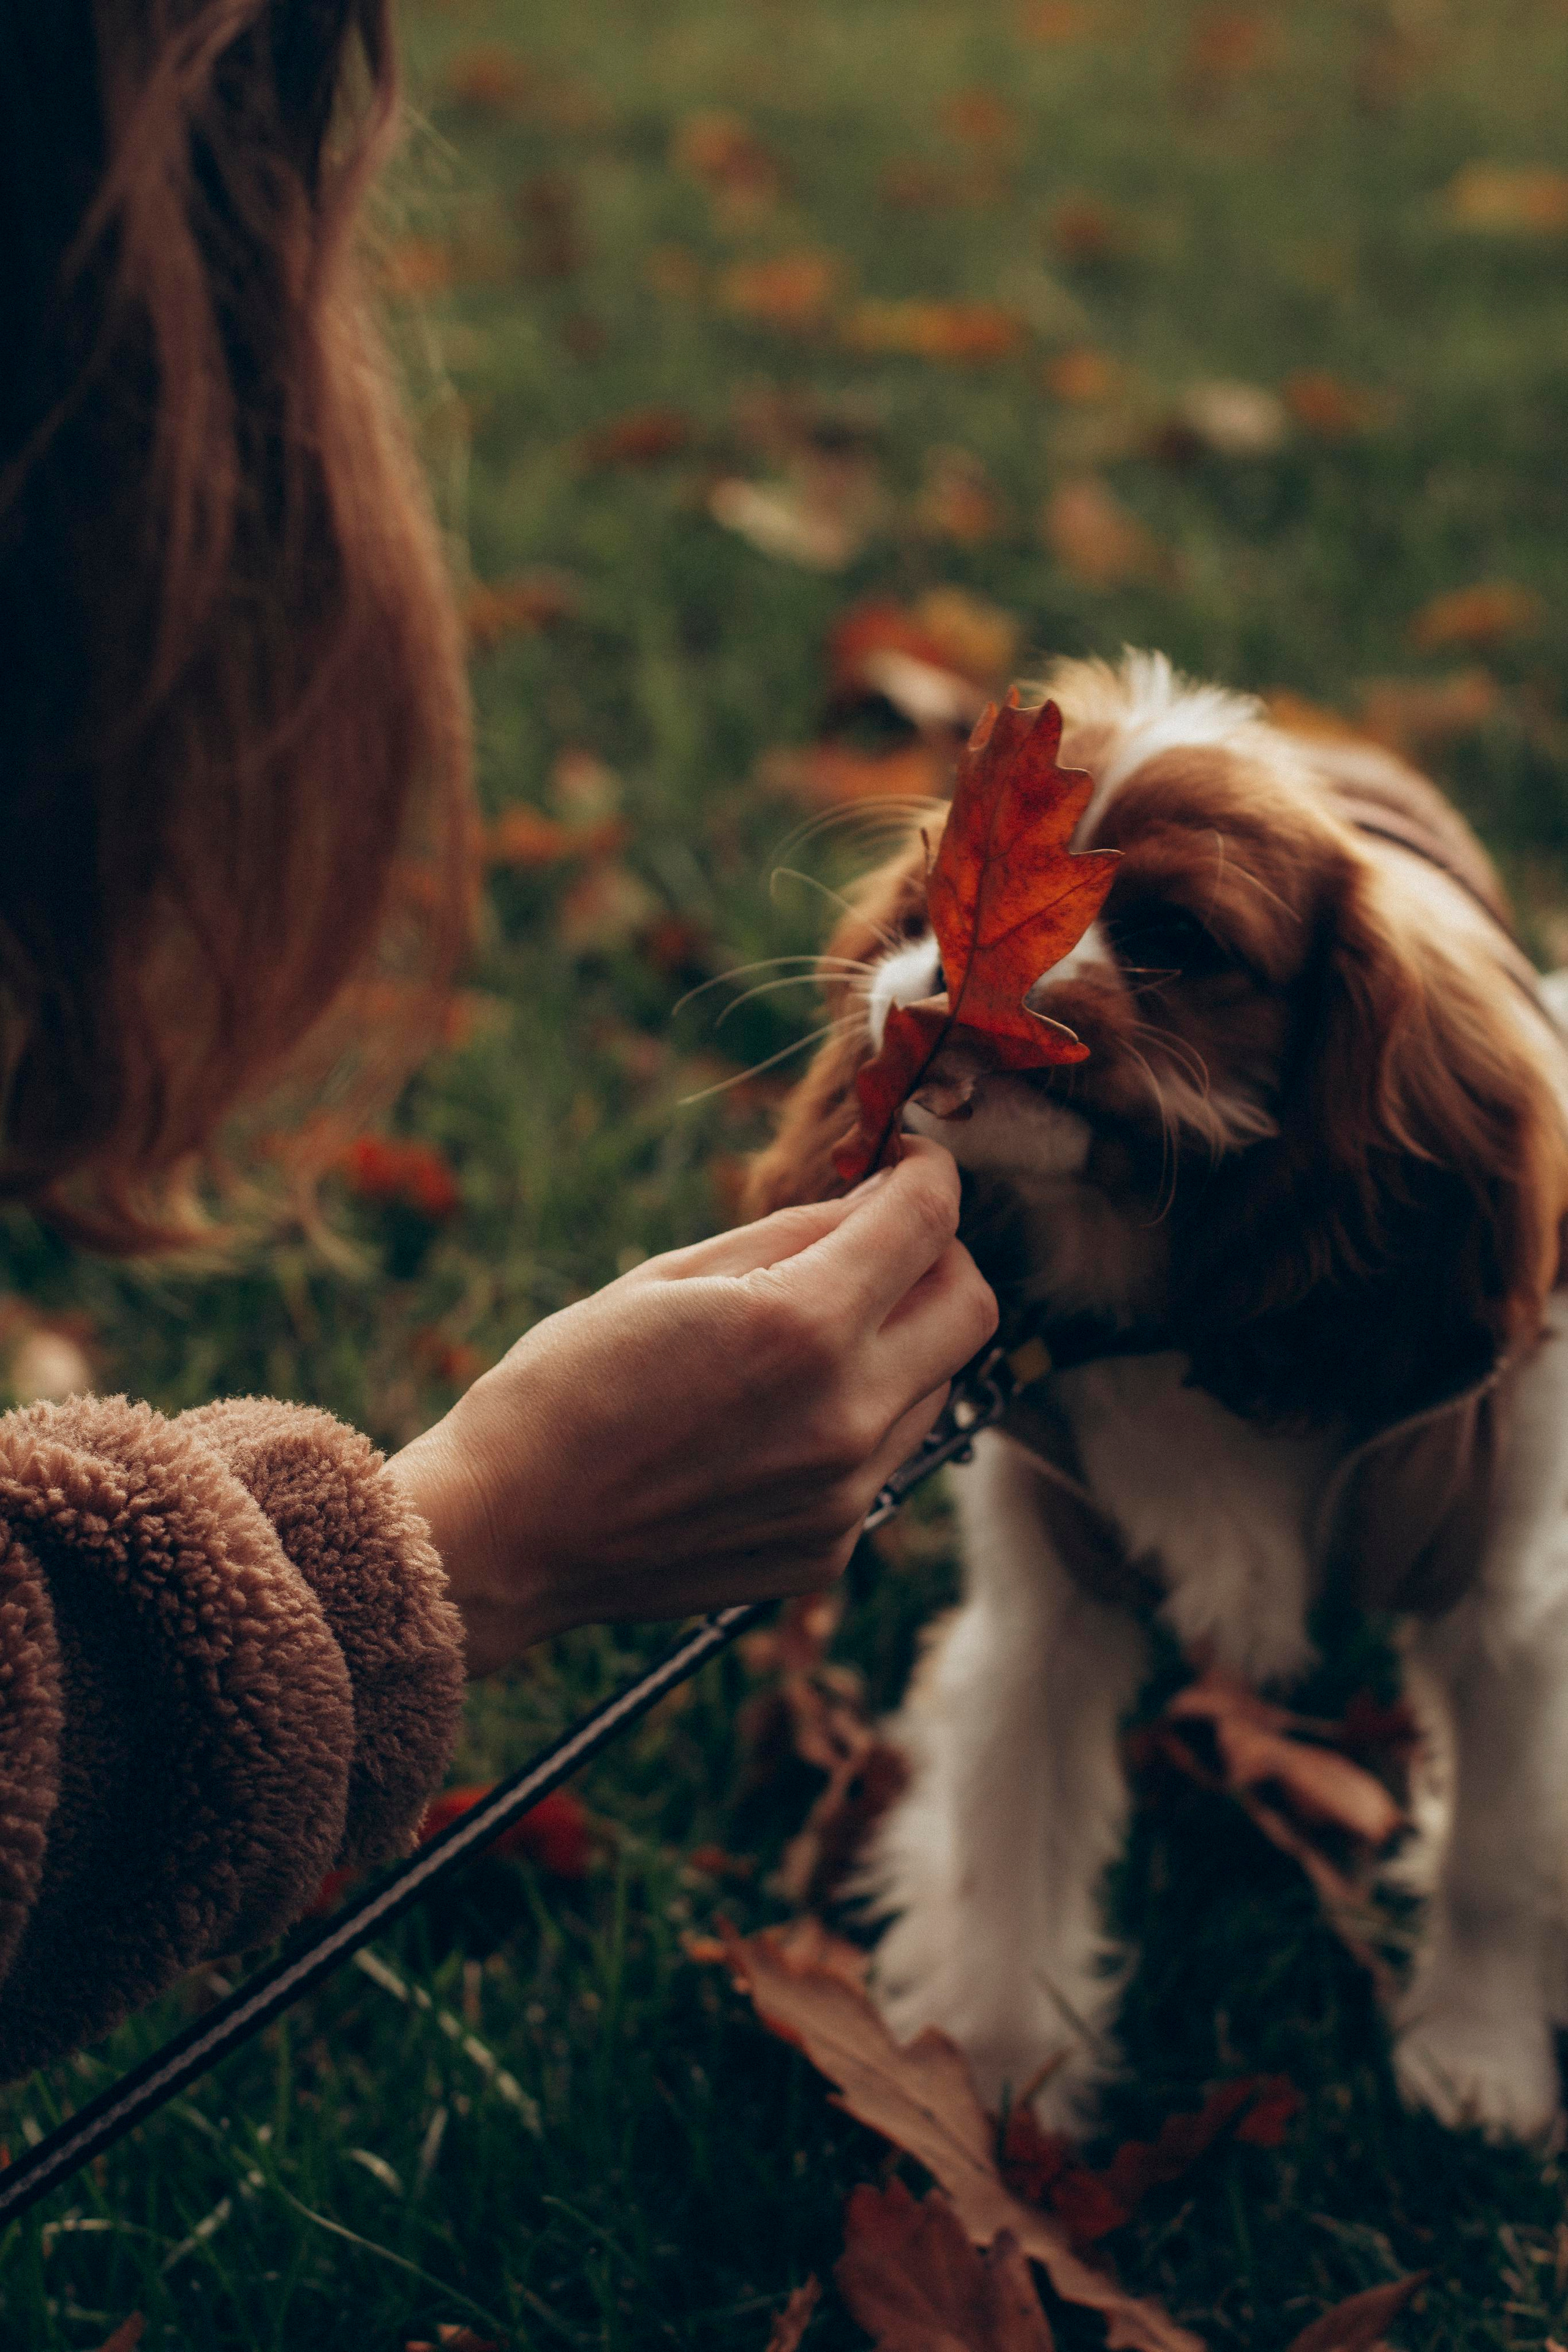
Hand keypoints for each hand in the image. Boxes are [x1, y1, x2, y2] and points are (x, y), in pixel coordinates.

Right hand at [388, 1137, 996, 1673]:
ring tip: (808, 1338)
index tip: (911, 1166)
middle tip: (882, 1244)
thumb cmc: (565, 1386)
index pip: (928, 1224)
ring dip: (900, 1344)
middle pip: (971, 1310)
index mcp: (803, 1327)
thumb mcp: (671, 1275)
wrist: (503, 1536)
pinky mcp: (829, 1549)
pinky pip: (882, 1462)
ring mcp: (845, 1496)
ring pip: (935, 1389)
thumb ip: (794, 1235)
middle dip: (939, 1258)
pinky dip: (855, 1421)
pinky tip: (771, 1420)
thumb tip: (879, 1201)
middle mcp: (846, 1418)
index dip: (930, 1176)